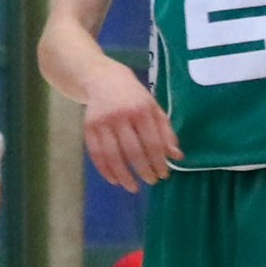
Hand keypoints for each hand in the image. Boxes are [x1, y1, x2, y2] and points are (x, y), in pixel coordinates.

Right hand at [77, 69, 178, 189]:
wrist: (103, 79)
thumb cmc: (134, 97)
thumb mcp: (153, 108)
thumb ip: (165, 131)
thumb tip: (176, 156)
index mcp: (141, 110)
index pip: (152, 142)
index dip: (159, 162)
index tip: (164, 174)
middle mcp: (121, 116)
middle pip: (133, 151)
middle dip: (143, 170)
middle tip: (151, 181)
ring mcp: (102, 122)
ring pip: (112, 155)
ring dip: (123, 175)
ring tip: (133, 187)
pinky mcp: (88, 128)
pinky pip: (96, 154)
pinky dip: (105, 170)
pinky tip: (114, 180)